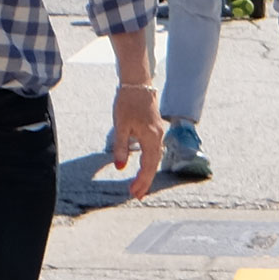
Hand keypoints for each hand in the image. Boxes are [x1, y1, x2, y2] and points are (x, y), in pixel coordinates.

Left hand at [111, 84, 163, 198]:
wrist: (136, 84)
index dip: (142, 181)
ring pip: (154, 158)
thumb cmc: (127, 102)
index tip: (133, 193)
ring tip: (138, 187)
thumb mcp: (120, 125)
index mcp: (151, 137)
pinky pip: (154, 151)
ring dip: (147, 173)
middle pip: (154, 164)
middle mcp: (158, 137)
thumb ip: (121, 147)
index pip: (148, 165)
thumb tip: (120, 167)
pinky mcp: (154, 130)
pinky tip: (143, 168)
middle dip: (145, 181)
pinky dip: (148, 163)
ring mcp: (157, 133)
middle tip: (136, 196)